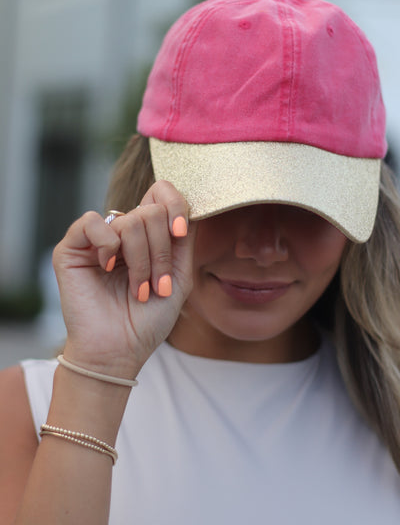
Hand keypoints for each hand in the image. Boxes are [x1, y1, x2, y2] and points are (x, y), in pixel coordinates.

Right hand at [52, 180, 196, 378]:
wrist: (119, 351)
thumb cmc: (148, 320)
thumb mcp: (179, 277)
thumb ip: (184, 240)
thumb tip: (187, 206)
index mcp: (147, 236)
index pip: (160, 194)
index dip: (175, 205)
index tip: (180, 232)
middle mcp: (122, 233)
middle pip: (151, 212)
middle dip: (162, 251)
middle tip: (156, 285)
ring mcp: (97, 240)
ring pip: (130, 220)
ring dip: (142, 259)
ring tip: (138, 288)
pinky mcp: (71, 248)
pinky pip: (93, 222)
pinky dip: (108, 245)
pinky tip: (108, 268)